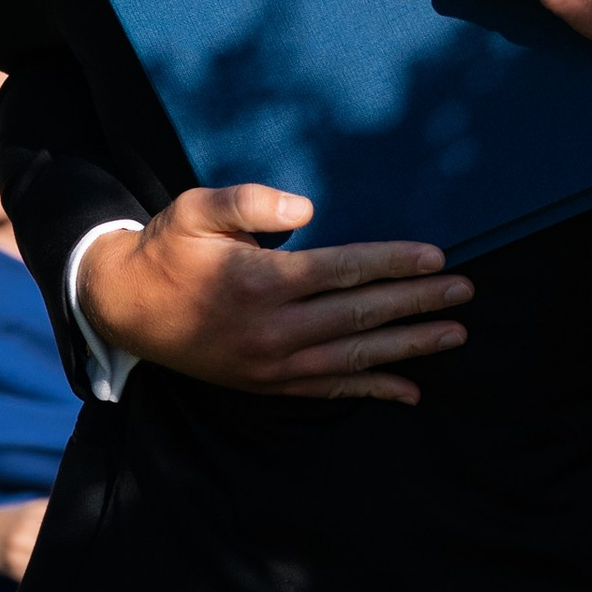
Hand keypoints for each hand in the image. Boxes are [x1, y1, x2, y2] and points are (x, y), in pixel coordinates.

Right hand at [78, 187, 470, 404]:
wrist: (125, 310)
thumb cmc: (168, 250)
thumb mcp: (195, 210)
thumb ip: (249, 203)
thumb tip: (306, 209)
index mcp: (258, 283)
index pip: (343, 271)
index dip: (393, 263)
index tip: (437, 257)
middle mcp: (271, 330)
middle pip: (360, 314)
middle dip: (417, 302)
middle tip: (465, 291)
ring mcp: (272, 365)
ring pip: (354, 355)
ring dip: (409, 346)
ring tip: (455, 334)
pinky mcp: (268, 384)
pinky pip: (330, 387)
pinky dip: (372, 389)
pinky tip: (410, 389)